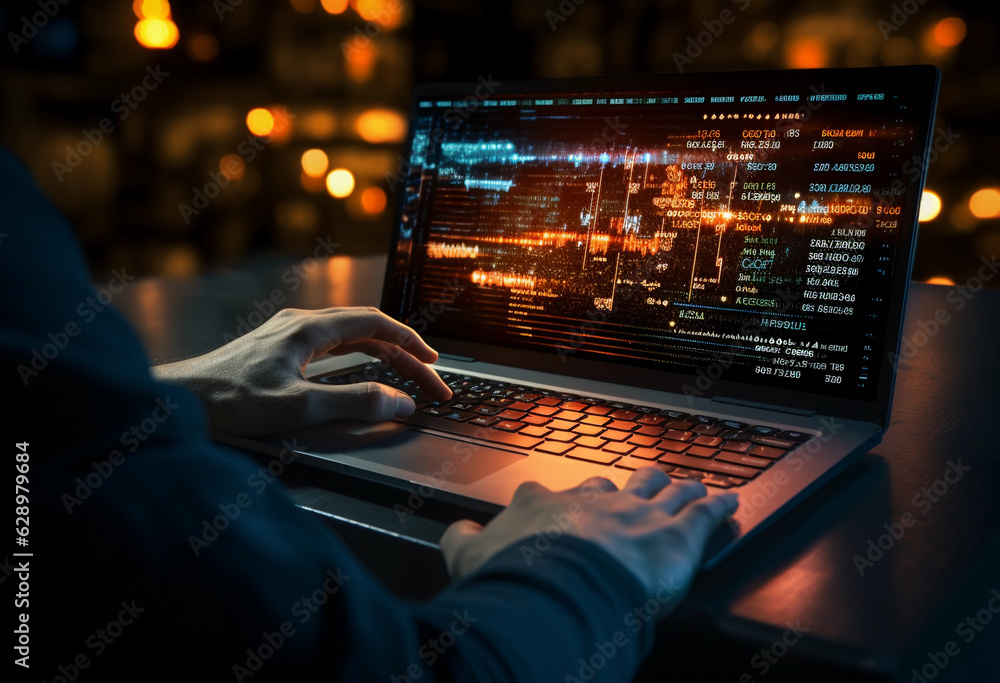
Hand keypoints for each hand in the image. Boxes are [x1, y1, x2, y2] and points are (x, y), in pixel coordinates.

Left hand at [152, 306, 451, 435]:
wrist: (176, 400)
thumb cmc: (227, 403)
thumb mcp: (298, 408)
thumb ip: (353, 404)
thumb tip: (400, 402)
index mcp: (308, 329)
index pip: (375, 324)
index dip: (411, 342)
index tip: (434, 364)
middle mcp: (299, 323)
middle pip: (367, 329)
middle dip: (404, 352)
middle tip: (430, 380)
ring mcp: (287, 333)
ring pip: (349, 335)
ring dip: (383, 354)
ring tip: (407, 374)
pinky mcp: (277, 348)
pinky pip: (331, 344)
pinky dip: (358, 355)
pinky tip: (361, 369)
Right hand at [440, 468, 736, 603]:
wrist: (560, 590)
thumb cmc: (517, 578)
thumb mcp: (470, 558)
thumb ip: (463, 541)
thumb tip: (457, 533)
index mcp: (545, 505)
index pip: (549, 493)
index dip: (556, 500)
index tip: (555, 505)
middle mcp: (594, 501)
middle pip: (613, 483)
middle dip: (624, 485)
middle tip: (633, 488)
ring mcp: (637, 513)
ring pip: (662, 490)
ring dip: (675, 488)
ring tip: (687, 485)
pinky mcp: (675, 534)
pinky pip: (704, 514)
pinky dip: (718, 506)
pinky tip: (728, 500)